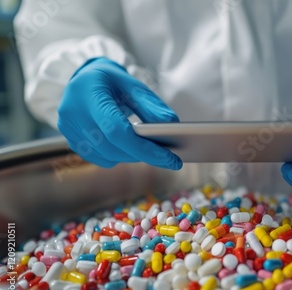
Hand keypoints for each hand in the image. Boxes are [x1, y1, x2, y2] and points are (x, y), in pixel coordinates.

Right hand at [58, 57, 181, 168]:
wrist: (84, 79)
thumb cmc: (112, 82)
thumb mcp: (133, 85)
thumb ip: (152, 105)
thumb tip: (172, 124)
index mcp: (88, 94)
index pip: (116, 130)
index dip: (145, 148)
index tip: (170, 159)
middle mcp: (72, 113)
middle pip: (112, 147)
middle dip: (143, 155)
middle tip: (168, 157)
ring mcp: (68, 129)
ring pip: (107, 156)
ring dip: (132, 157)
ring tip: (151, 150)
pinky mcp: (71, 140)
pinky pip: (99, 158)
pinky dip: (119, 157)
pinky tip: (130, 149)